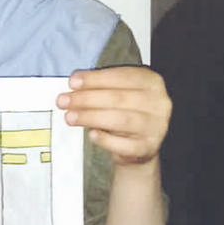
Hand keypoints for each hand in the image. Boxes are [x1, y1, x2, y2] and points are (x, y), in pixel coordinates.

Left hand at [57, 65, 171, 166]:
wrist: (139, 147)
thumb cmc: (125, 114)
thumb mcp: (118, 94)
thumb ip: (101, 88)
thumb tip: (75, 86)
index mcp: (152, 82)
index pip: (122, 76)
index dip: (95, 79)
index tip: (73, 82)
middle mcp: (158, 103)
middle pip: (118, 98)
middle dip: (87, 99)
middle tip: (64, 101)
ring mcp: (156, 126)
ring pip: (120, 120)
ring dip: (91, 117)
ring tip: (70, 117)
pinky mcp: (148, 147)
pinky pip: (125, 145)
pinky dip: (106, 140)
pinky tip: (92, 135)